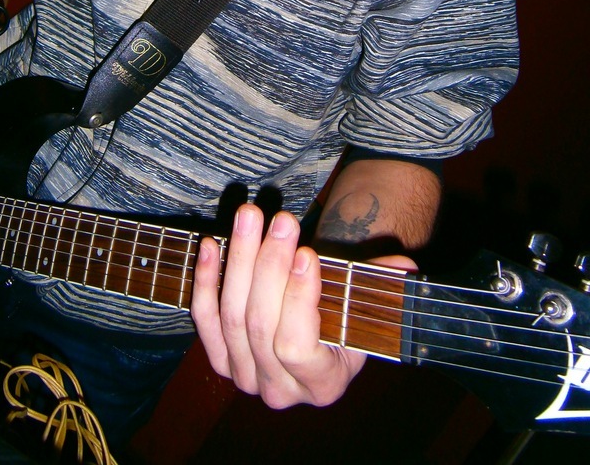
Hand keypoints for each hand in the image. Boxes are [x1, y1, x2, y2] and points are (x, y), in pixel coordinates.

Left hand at [191, 203, 411, 409]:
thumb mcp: (363, 299)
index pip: (297, 346)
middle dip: (268, 264)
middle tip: (281, 219)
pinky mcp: (219, 358)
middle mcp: (280, 391)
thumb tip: (403, 263)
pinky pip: (205, 319)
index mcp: (323, 385)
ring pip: (231, 315)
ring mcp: (245, 377)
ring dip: (239, 259)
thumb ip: (380, 283)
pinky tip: (212, 242)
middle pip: (260, 324)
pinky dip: (206, 278)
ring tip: (250, 216)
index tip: (306, 253)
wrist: (313, 326)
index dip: (297, 299)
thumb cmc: (342, 309)